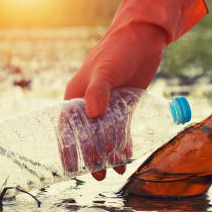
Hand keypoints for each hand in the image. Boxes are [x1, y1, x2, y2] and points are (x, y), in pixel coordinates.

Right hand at [64, 0, 206, 178]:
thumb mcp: (106, 69)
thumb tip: (93, 114)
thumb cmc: (118, 49)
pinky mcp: (126, 104)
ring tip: (116, 171)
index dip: (67, 148)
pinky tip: (127, 157)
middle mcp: (90, 102)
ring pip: (105, 135)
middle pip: (87, 135)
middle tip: (99, 175)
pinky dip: (123, 143)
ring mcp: (108, 104)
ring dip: (109, 153)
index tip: (70, 169)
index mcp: (77, 94)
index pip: (67, 127)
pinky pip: (121, 128)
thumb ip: (99, 91)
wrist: (144, 36)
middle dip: (91, 156)